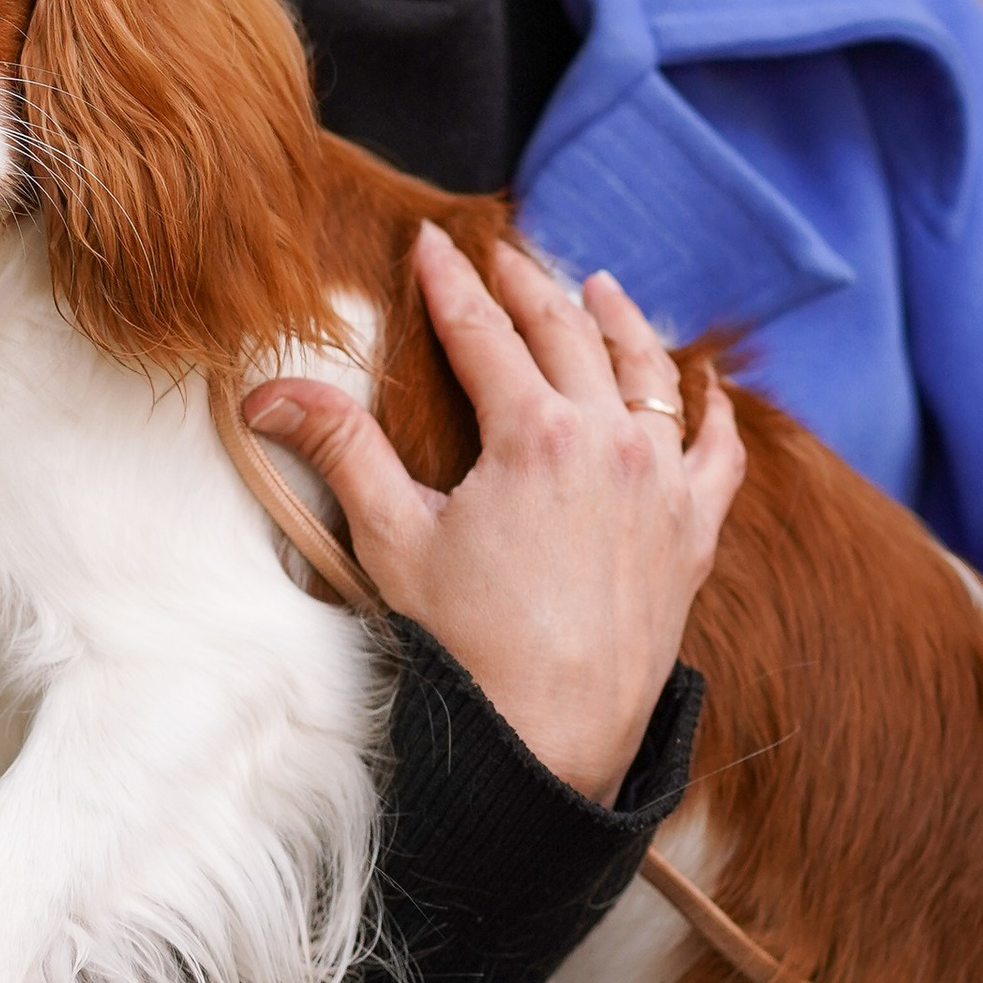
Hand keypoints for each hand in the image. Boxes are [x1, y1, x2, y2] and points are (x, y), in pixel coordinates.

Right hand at [244, 228, 744, 804]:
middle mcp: (610, 443)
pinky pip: (718, 453)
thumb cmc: (467, 644)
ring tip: (599, 287)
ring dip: (619, 322)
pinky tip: (703, 386)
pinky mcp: (692, 533)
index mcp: (535, 435)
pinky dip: (711, 410)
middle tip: (501, 253)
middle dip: (528, 285)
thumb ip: (339, 448)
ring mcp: (661, 486)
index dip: (451, 284)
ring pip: (647, 375)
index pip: (484, 333)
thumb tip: (264, 393)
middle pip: (566, 334)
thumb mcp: (392, 537)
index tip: (433, 245)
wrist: (551, 737)